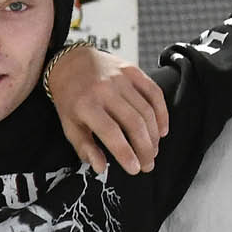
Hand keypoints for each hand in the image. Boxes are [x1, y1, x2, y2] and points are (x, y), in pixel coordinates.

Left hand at [46, 43, 170, 173]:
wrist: (70, 62)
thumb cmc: (70, 98)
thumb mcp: (69, 125)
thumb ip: (84, 147)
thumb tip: (101, 167)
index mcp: (86, 105)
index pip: (111, 133)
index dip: (126, 153)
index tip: (135, 169)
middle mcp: (105, 90)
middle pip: (134, 123)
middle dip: (145, 148)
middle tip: (148, 164)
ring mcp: (121, 78)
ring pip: (147, 110)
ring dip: (154, 135)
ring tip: (153, 151)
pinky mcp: (133, 71)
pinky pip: (154, 92)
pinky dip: (162, 113)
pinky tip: (162, 129)